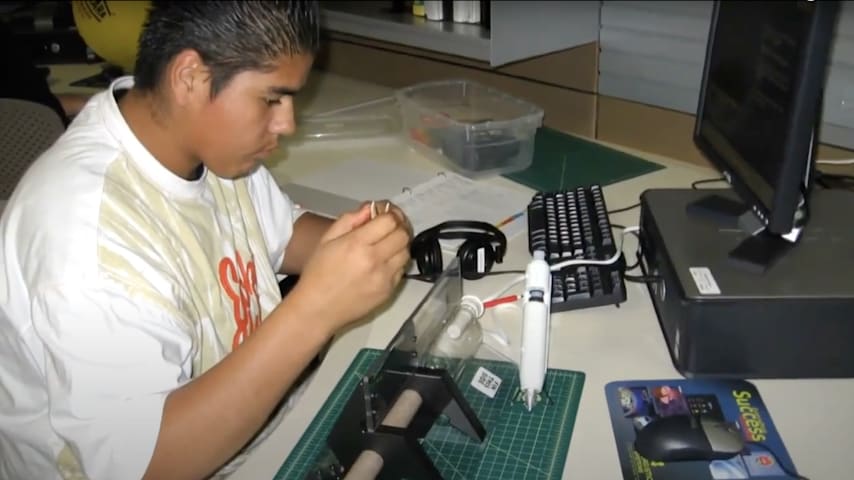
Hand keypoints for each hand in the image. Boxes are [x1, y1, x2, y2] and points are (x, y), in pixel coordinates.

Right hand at [291, 203, 411, 333]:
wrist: (317, 309)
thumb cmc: (318, 273)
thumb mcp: (327, 239)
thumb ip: (350, 220)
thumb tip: (370, 208)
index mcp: (357, 244)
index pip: (389, 221)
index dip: (391, 212)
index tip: (385, 212)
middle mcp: (374, 260)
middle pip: (403, 235)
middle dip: (399, 226)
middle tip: (390, 225)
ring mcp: (384, 278)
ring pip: (406, 252)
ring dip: (400, 244)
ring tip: (387, 243)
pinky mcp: (389, 292)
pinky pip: (402, 270)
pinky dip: (396, 262)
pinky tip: (384, 261)